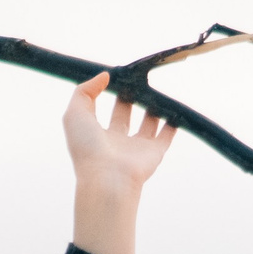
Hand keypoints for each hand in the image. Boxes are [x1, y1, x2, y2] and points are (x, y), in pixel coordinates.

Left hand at [63, 71, 176, 253]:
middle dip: (130, 97)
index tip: (117, 75)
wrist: (107, 178)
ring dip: (153, 109)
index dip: (107, 92)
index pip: (100, 109)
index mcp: (95, 133)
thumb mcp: (75, 113)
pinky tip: (177, 111)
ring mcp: (136, 148)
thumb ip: (85, 91)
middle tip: (137, 80)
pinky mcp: (155, 153)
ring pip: (147, 124)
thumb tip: (105, 76)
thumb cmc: (87, 147)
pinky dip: (173, 124)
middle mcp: (116, 141)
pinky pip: (166, 136)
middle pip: (124, 115)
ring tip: (157, 91)